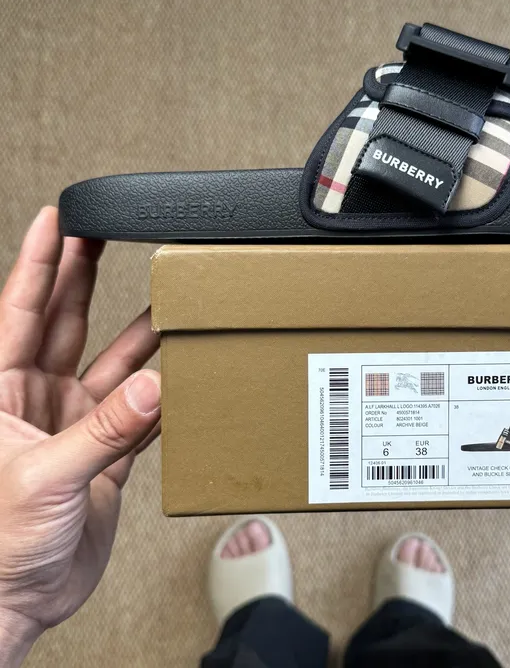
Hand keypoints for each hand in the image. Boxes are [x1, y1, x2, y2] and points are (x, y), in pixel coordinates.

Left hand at [0, 208, 159, 666]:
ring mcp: (72, 425)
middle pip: (64, 322)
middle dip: (83, 276)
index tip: (57, 220)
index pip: (18, 310)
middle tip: (104, 237)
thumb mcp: (43, 479)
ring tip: (165, 299)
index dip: (38, 262)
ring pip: (109, 363)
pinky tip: (179, 371)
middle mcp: (35, 400)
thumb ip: (103, 431)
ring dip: (138, 334)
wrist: (20, 600)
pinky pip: (137, 409)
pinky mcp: (102, 453)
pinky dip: (160, 390)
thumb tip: (151, 387)